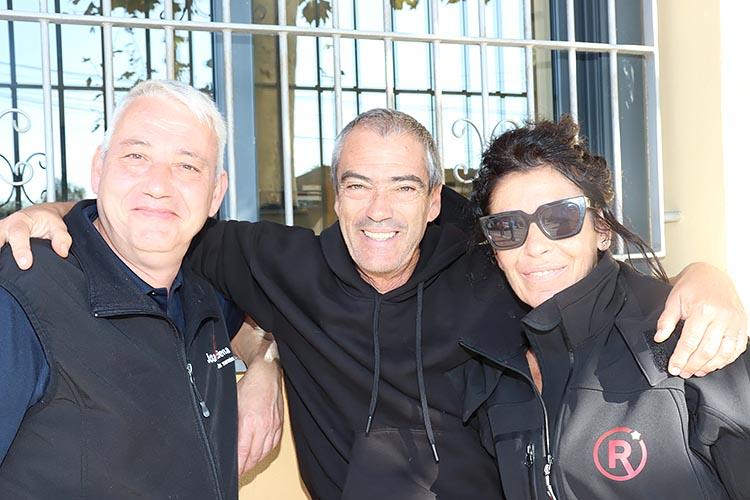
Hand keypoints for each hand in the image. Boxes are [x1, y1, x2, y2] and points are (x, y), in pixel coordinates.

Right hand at [0, 202, 73, 268]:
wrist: (39, 216)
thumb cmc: (46, 220)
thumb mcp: (57, 225)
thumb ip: (62, 237)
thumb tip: (62, 252)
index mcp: (20, 221)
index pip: (17, 234)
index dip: (20, 250)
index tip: (25, 264)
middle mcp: (6, 228)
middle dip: (2, 255)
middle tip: (9, 270)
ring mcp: (0, 237)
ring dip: (2, 259)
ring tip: (7, 271)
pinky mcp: (0, 244)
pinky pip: (0, 252)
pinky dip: (3, 261)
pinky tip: (7, 270)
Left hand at [236, 356, 282, 474]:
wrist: (266, 375)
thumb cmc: (249, 386)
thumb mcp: (232, 406)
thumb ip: (231, 426)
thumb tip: (227, 442)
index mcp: (249, 422)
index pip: (242, 452)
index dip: (237, 465)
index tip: (233, 471)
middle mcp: (263, 426)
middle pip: (254, 456)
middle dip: (245, 467)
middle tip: (238, 472)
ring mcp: (273, 426)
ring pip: (264, 453)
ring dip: (255, 462)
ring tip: (247, 466)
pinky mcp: (279, 424)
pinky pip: (273, 445)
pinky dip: (265, 453)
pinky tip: (260, 454)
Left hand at [656, 262, 747, 377]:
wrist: (712, 274)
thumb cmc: (693, 286)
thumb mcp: (674, 299)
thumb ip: (666, 320)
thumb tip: (659, 338)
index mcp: (704, 310)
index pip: (690, 342)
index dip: (680, 358)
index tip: (673, 368)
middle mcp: (723, 318)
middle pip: (707, 351)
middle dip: (693, 365)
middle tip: (683, 372)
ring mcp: (735, 323)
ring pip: (724, 353)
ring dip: (710, 366)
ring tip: (696, 371)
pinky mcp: (743, 326)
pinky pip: (737, 349)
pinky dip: (725, 360)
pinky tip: (713, 364)